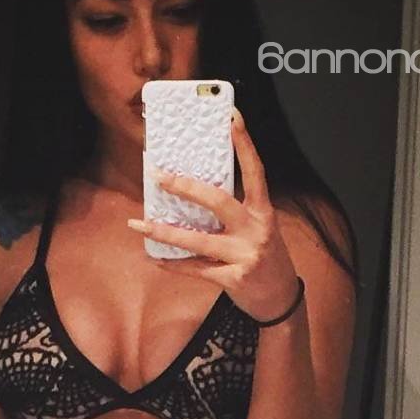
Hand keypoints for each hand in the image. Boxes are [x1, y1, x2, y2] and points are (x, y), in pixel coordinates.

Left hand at [126, 108, 299, 320]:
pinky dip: (173, 265)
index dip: (244, 144)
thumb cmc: (265, 258)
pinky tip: (155, 259)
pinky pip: (195, 270)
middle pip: (218, 201)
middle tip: (159, 176)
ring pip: (197, 241)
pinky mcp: (232, 279)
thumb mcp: (260, 228)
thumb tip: (196, 192)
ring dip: (164, 233)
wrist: (280, 300)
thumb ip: (236, 212)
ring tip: (139, 224)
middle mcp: (255, 230)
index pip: (255, 171)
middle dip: (186, 187)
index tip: (231, 117)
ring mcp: (244, 255)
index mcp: (263, 212)